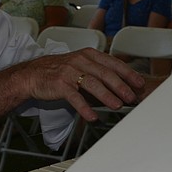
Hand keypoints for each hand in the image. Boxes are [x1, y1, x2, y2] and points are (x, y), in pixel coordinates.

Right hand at [11, 48, 144, 121]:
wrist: (32, 74)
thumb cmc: (60, 71)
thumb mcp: (81, 65)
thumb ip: (99, 72)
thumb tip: (121, 86)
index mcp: (88, 55)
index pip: (112, 63)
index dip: (127, 73)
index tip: (139, 83)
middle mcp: (80, 61)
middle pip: (105, 73)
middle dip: (121, 85)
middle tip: (132, 97)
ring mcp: (69, 72)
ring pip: (92, 83)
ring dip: (107, 96)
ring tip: (117, 106)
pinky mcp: (60, 84)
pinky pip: (75, 97)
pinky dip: (84, 108)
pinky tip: (92, 116)